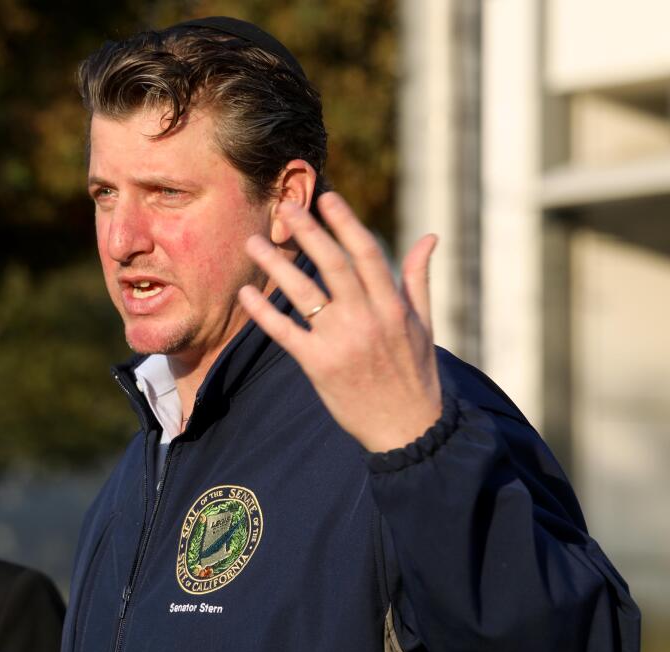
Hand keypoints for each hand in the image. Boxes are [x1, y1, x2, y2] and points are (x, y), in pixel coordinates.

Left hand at [238, 192, 441, 451]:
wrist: (407, 430)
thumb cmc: (415, 376)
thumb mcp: (423, 324)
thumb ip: (418, 278)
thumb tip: (428, 236)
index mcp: (392, 306)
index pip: (367, 253)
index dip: (345, 223)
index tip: (327, 198)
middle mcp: (367, 318)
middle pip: (333, 264)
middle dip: (308, 232)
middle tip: (285, 207)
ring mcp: (341, 342)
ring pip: (304, 293)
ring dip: (276, 265)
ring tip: (254, 242)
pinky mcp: (318, 365)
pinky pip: (285, 332)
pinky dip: (264, 312)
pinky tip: (246, 293)